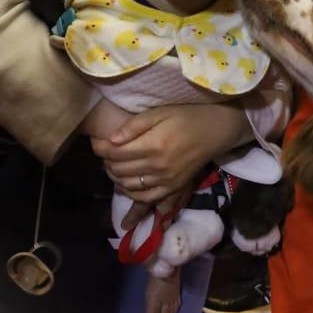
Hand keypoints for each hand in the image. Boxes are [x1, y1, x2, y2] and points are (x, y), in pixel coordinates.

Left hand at [91, 102, 250, 198]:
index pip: (115, 153)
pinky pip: (147, 199)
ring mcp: (166, 181)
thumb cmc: (187, 116)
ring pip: (129, 186)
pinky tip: (126, 188)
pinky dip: (132, 196)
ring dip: (115, 178)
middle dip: (106, 162)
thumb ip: (134, 126)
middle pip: (120, 170)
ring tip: (112, 167)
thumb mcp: (160, 112)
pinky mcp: (173, 188)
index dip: (101, 148)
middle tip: (104, 153)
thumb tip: (111, 139)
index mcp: (153, 145)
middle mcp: (158, 167)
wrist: (216, 130)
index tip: (96, 143)